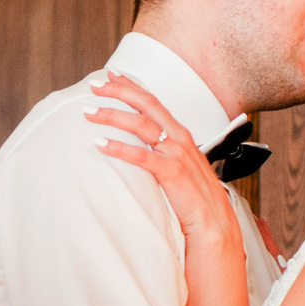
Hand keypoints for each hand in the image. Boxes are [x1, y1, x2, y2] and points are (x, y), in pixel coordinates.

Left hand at [85, 73, 232, 248]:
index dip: (133, 88)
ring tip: (89, 113)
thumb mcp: (180, 171)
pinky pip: (142, 156)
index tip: (112, 77)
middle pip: (147, 105)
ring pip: (142, 125)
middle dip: (120, 92)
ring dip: (113, 116)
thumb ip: (163, 157)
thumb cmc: (195, 202)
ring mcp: (178, 155)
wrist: (215, 228)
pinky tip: (100, 144)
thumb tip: (142, 151)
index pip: (154, 103)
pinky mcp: (173, 173)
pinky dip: (119, 148)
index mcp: (182, 136)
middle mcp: (181, 139)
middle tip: (94, 87)